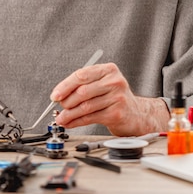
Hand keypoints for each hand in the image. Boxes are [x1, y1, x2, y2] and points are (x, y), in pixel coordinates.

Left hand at [50, 63, 169, 135]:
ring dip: (69, 114)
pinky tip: (70, 123)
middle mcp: (114, 81)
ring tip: (61, 118)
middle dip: (66, 101)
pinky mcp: (117, 113)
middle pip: (82, 91)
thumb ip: (83, 86)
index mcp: (109, 70)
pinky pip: (90, 118)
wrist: (137, 114)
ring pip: (85, 106)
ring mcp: (117, 97)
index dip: (65, 85)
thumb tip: (59, 96)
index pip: (82, 75)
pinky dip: (77, 122)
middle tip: (58, 108)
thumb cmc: (115, 98)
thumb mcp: (102, 85)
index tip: (55, 95)